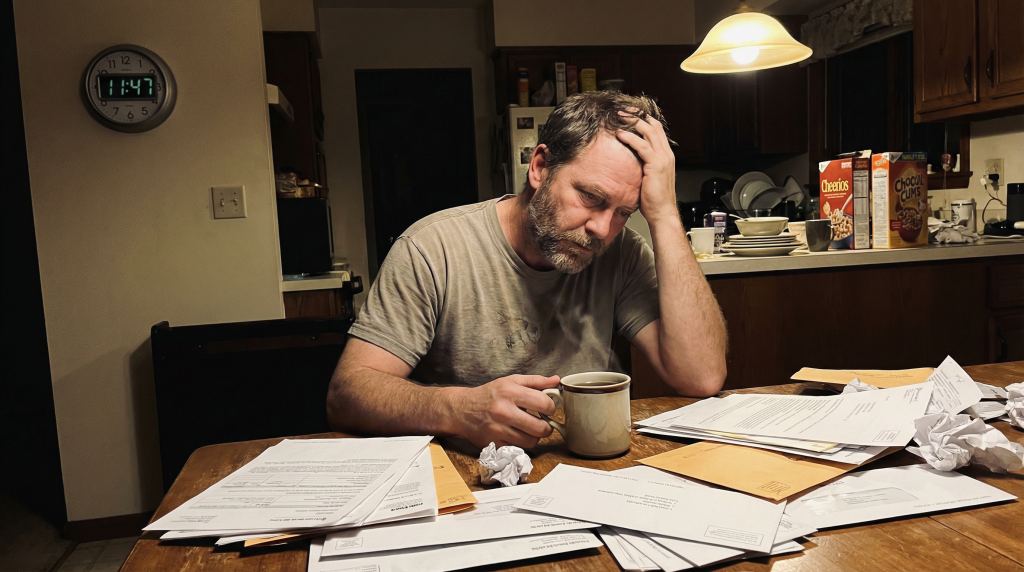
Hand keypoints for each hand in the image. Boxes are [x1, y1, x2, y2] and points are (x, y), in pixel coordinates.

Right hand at [450, 374, 559, 448]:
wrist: (462, 410)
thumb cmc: (489, 394)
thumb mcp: (511, 381)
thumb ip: (536, 381)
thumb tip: (557, 380)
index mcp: (510, 392)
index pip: (544, 404)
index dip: (551, 408)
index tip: (547, 409)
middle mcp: (504, 411)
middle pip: (540, 428)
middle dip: (546, 427)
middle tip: (543, 423)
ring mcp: (498, 430)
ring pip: (531, 441)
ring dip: (534, 436)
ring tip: (530, 429)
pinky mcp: (494, 444)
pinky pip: (518, 448)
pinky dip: (521, 443)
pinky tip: (517, 434)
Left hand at [616, 111, 677, 225]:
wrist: (662, 212)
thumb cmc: (654, 198)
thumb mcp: (649, 177)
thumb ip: (644, 165)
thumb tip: (631, 159)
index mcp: (666, 155)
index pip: (656, 130)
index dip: (644, 120)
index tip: (630, 114)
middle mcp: (666, 154)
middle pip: (653, 127)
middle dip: (637, 117)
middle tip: (622, 111)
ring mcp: (662, 158)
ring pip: (648, 132)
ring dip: (632, 123)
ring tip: (619, 117)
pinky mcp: (656, 165)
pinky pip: (642, 146)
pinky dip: (630, 138)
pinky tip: (620, 135)